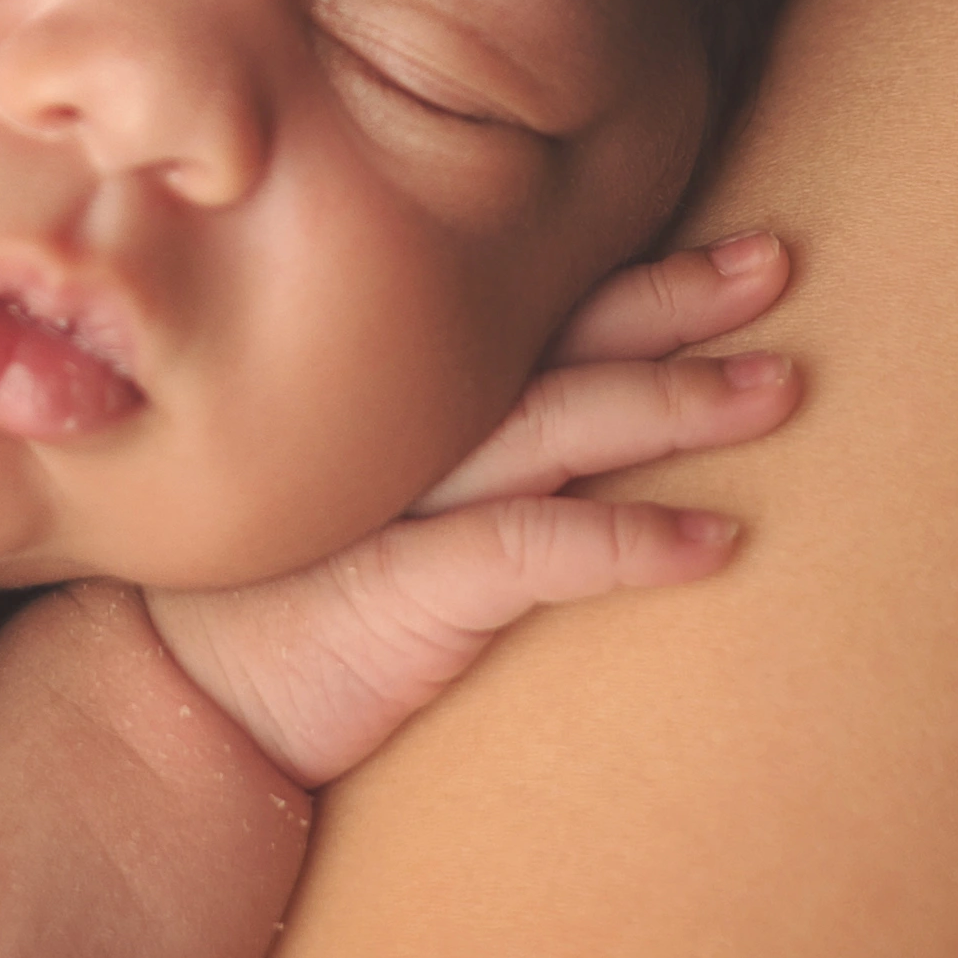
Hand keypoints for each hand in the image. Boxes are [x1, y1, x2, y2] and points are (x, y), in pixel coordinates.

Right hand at [142, 228, 798, 786]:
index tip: (735, 253)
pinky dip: (633, 542)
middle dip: (676, 299)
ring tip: (779, 388)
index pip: (540, 319)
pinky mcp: (410, 588)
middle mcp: (415, 433)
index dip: (640, 279)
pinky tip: (718, 544)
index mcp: (410, 404)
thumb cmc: (283, 606)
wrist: (178, 704)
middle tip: (776, 263)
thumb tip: (583, 453)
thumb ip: (453, 461)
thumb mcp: (372, 510)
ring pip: (565, 423)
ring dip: (677, 401)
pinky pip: (542, 552)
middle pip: (565, 343)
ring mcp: (410, 501)